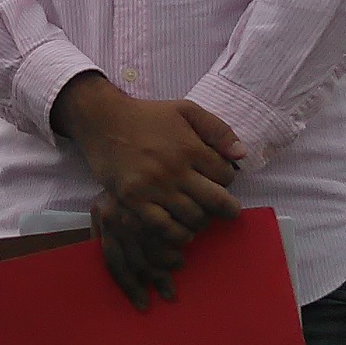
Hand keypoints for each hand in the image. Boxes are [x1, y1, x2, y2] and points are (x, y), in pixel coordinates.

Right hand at [52, 74, 243, 307]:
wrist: (104, 120)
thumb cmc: (148, 115)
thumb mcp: (186, 110)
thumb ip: (217, 129)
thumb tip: (241, 154)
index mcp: (190, 147)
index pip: (225, 175)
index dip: (227, 180)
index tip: (220, 181)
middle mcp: (175, 169)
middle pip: (214, 201)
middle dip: (226, 209)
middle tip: (227, 211)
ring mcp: (153, 187)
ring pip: (192, 218)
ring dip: (202, 222)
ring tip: (202, 219)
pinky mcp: (134, 200)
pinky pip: (163, 227)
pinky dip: (178, 234)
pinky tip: (182, 231)